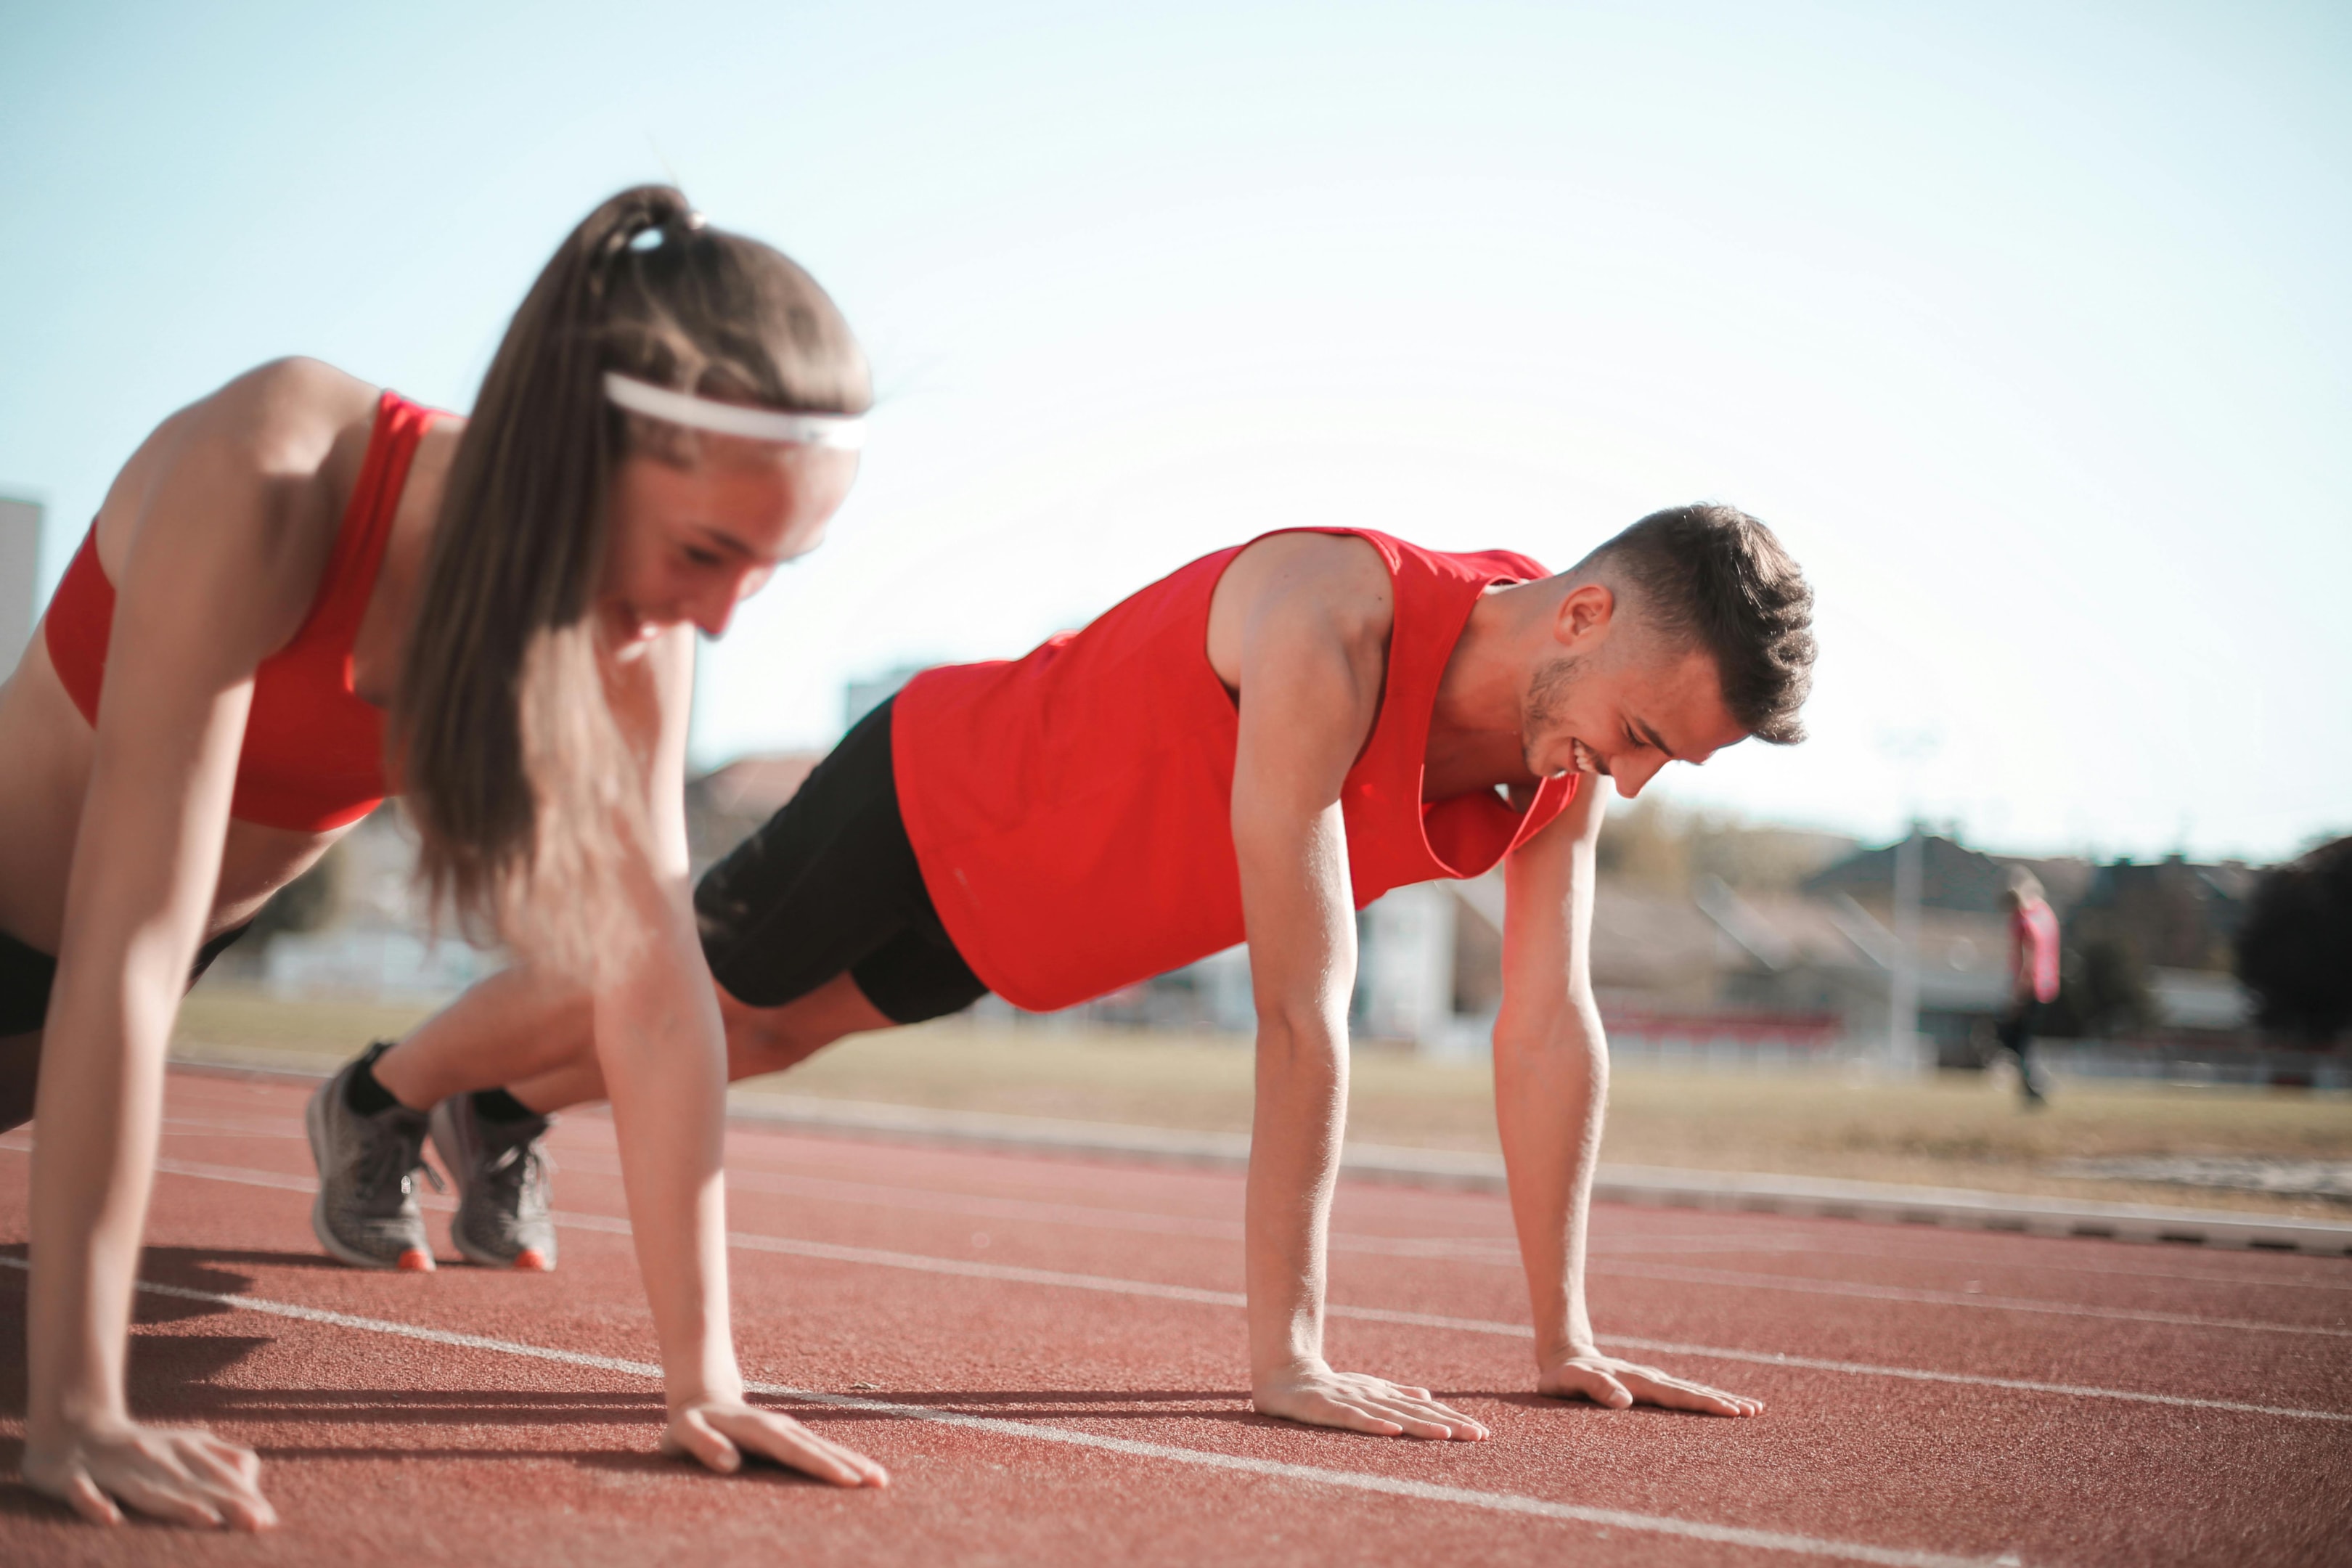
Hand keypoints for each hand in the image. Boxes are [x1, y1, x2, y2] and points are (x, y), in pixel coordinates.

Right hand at [21, 1419, 276, 1529]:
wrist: (73, 1427)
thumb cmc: (143, 1448)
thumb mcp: (187, 1447)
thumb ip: (223, 1461)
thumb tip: (258, 1487)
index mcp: (182, 1450)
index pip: (218, 1476)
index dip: (243, 1498)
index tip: (267, 1521)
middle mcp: (153, 1457)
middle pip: (192, 1484)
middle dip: (224, 1503)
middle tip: (254, 1523)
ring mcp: (111, 1466)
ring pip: (145, 1489)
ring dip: (176, 1504)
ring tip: (208, 1519)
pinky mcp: (71, 1476)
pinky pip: (82, 1491)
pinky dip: (95, 1504)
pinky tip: (111, 1519)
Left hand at [661, 1396, 889, 1487]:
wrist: (702, 1400)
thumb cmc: (689, 1424)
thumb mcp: (682, 1431)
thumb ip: (703, 1444)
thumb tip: (731, 1464)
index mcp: (758, 1429)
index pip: (794, 1450)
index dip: (821, 1465)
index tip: (847, 1478)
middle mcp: (781, 1428)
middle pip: (820, 1448)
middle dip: (850, 1464)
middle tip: (879, 1481)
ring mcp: (790, 1431)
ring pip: (826, 1448)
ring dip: (854, 1462)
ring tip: (881, 1480)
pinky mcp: (792, 1439)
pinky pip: (821, 1452)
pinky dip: (844, 1461)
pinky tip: (862, 1474)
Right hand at [1253, 1361, 1489, 1439]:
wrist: (1285, 1374)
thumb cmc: (1328, 1387)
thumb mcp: (1366, 1389)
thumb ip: (1395, 1395)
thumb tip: (1429, 1399)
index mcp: (1384, 1395)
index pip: (1425, 1411)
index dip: (1453, 1420)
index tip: (1482, 1434)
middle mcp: (1374, 1396)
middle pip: (1417, 1414)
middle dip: (1450, 1425)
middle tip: (1480, 1436)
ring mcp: (1352, 1401)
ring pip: (1392, 1416)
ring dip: (1421, 1426)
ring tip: (1449, 1435)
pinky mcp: (1328, 1409)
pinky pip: (1355, 1419)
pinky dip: (1374, 1424)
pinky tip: (1394, 1431)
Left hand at [1539, 1350, 1763, 1416]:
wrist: (1564, 1355)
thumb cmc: (1563, 1376)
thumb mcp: (1569, 1382)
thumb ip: (1594, 1388)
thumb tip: (1624, 1402)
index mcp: (1636, 1382)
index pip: (1676, 1396)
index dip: (1704, 1403)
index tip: (1732, 1411)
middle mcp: (1650, 1379)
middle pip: (1693, 1392)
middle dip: (1724, 1401)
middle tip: (1756, 1411)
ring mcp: (1653, 1380)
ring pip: (1692, 1391)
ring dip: (1721, 1399)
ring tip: (1752, 1408)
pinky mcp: (1652, 1385)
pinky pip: (1683, 1393)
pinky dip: (1706, 1398)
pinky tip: (1722, 1404)